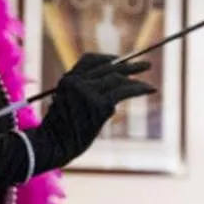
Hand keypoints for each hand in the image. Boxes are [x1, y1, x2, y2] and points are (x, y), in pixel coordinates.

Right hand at [33, 52, 152, 168]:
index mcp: (67, 80)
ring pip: (117, 78)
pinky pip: (124, 91)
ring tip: (150, 83)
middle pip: (107, 68)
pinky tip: (151, 89)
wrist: (52, 145)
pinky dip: (140, 88)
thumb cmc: (59, 132)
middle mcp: (77, 82)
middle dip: (128, 66)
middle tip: (146, 64)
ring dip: (136, 79)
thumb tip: (109, 95)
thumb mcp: (64, 105)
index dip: (106, 58)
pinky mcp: (99, 105)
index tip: (119, 59)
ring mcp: (88, 91)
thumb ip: (81, 94)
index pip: (89, 60)